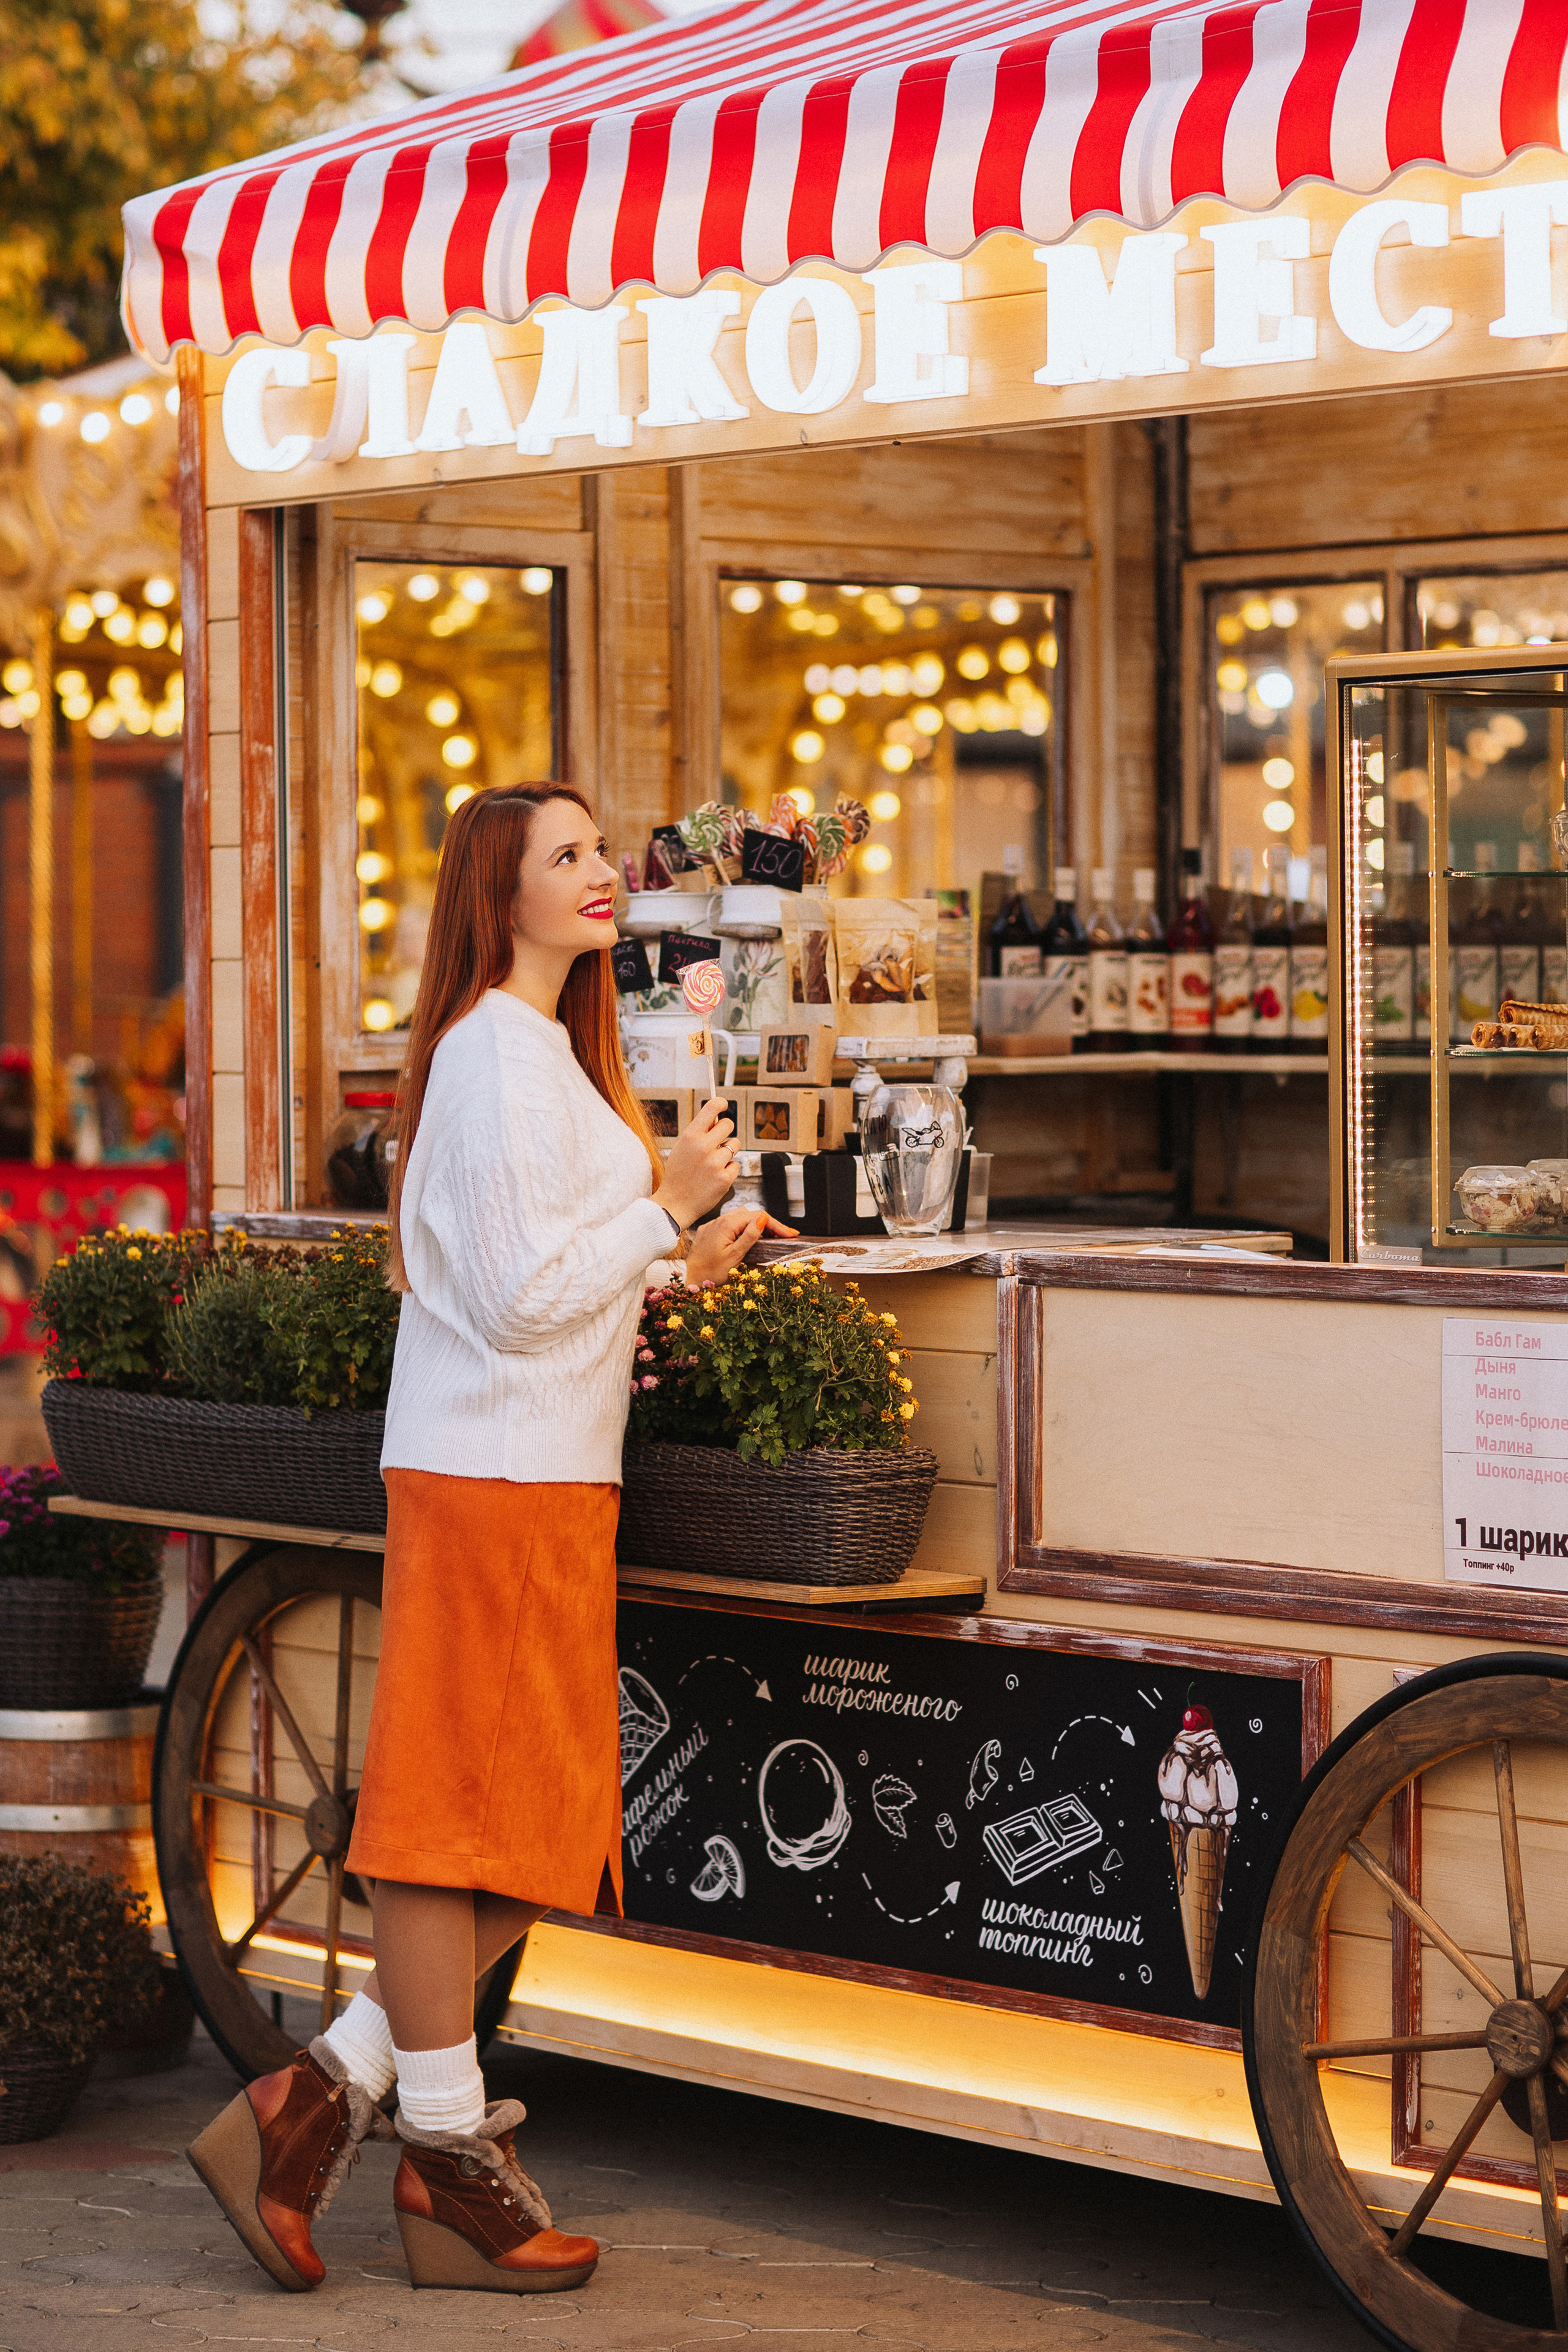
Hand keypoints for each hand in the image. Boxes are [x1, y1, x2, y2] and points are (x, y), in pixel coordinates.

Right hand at [653, 1095, 738, 1228]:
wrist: (675, 1204)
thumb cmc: (678, 1175)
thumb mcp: (681, 1148)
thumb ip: (698, 1133)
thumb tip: (716, 1118)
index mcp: (690, 1136)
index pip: (711, 1108)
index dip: (720, 1104)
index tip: (723, 1105)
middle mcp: (703, 1147)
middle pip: (728, 1124)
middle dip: (725, 1131)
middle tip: (718, 1141)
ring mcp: (715, 1163)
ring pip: (735, 1144)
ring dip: (728, 1151)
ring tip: (714, 1162)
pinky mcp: (725, 1178)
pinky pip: (736, 1164)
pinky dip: (729, 1170)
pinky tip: (715, 1176)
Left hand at [685, 1207, 796, 1288]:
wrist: (690, 1281)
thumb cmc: (711, 1274)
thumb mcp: (735, 1256)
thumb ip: (749, 1236)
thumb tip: (763, 1218)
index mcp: (727, 1225)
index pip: (758, 1217)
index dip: (776, 1225)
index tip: (790, 1235)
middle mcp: (718, 1221)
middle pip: (749, 1214)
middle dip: (768, 1223)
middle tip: (785, 1236)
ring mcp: (712, 1225)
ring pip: (739, 1217)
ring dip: (755, 1224)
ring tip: (769, 1236)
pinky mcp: (707, 1232)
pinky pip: (728, 1224)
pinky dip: (741, 1227)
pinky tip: (747, 1237)